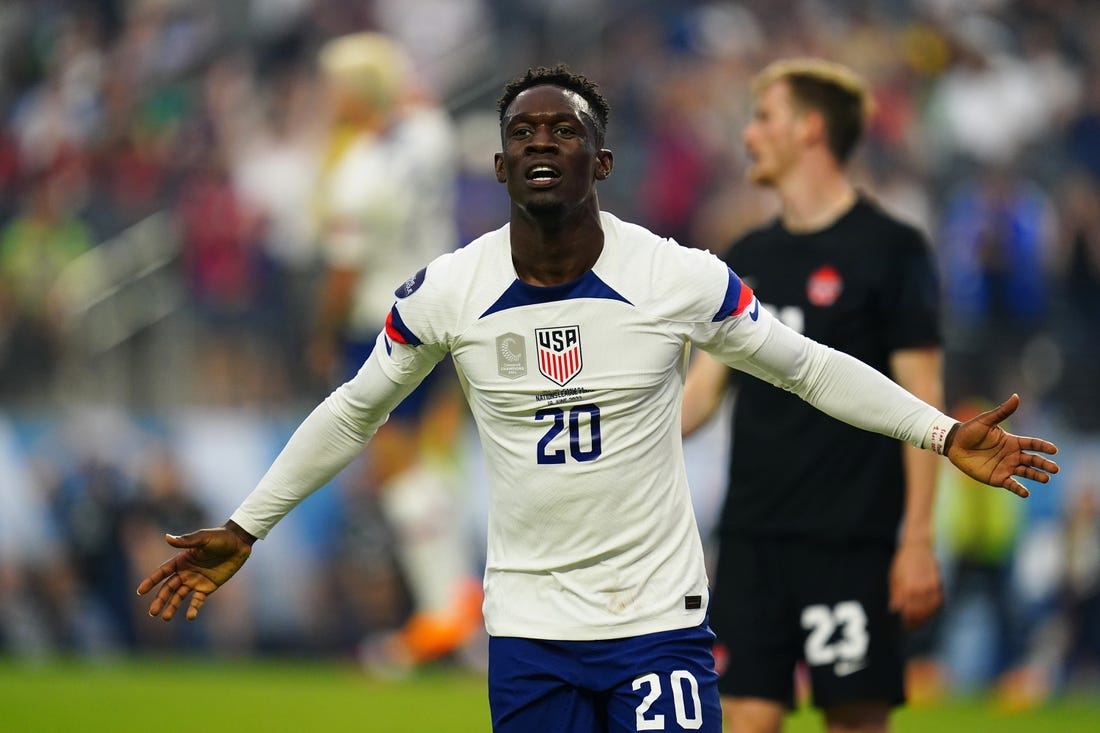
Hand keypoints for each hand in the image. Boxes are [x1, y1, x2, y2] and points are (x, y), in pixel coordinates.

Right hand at [136, 521, 254, 620]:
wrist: (239, 543)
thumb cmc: (221, 537)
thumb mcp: (203, 538)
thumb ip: (186, 541)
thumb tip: (167, 537)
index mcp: (181, 560)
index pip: (162, 572)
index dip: (151, 581)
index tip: (140, 591)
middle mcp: (186, 572)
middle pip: (169, 588)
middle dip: (160, 599)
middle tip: (152, 612)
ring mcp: (196, 580)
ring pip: (180, 596)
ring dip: (172, 606)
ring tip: (165, 618)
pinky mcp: (208, 587)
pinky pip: (198, 600)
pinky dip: (193, 608)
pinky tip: (190, 617)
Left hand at [889, 541, 942, 628]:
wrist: (920, 546)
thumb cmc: (904, 560)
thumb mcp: (894, 575)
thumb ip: (895, 593)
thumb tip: (894, 608)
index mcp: (907, 586)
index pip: (907, 610)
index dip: (906, 620)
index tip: (904, 625)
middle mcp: (920, 588)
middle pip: (919, 612)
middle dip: (914, 621)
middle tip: (910, 626)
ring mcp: (931, 587)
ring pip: (929, 609)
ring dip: (924, 618)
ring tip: (918, 622)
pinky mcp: (939, 585)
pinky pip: (937, 602)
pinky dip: (932, 610)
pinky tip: (927, 612)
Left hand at [945, 394, 1058, 497]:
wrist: (954, 444)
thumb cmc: (970, 430)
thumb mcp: (986, 420)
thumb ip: (1002, 411)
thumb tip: (1016, 396)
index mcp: (1012, 441)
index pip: (1032, 444)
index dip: (1043, 446)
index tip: (1054, 450)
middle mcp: (1012, 455)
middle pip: (1033, 460)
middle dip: (1044, 464)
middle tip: (1055, 468)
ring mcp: (1006, 467)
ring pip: (1026, 472)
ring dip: (1036, 476)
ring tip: (1046, 478)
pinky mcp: (997, 478)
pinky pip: (1011, 484)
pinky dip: (1019, 489)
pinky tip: (1026, 493)